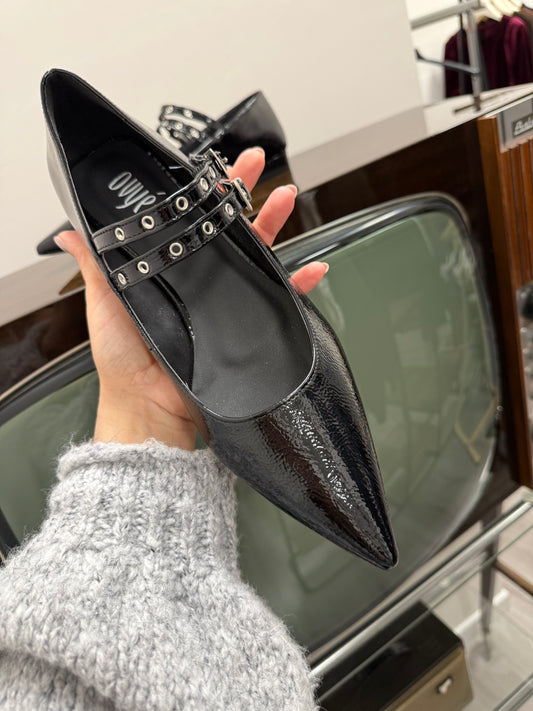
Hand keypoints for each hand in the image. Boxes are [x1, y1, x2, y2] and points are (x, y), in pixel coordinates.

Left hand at [55, 148, 327, 449]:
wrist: (151, 408)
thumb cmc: (124, 362)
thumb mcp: (105, 306)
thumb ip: (96, 268)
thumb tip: (70, 231)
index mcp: (169, 272)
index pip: (188, 223)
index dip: (202, 194)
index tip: (213, 168)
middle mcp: (199, 283)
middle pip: (226, 231)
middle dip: (243, 195)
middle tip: (256, 166)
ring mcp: (225, 303)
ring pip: (256, 255)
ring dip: (273, 225)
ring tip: (285, 198)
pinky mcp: (246, 326)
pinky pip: (279, 302)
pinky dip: (298, 285)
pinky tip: (310, 269)